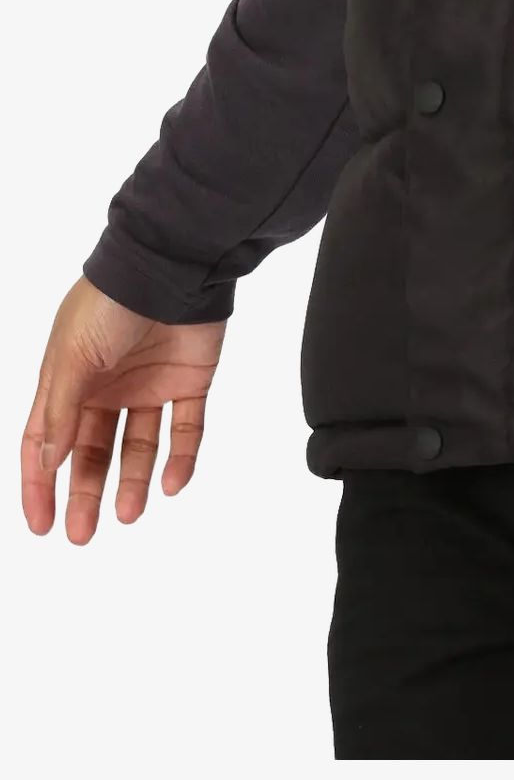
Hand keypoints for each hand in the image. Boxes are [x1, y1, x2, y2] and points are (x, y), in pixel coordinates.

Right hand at [20, 276, 225, 542]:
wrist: (171, 265)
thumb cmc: (110, 302)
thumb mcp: (71, 357)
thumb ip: (60, 412)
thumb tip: (47, 463)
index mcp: (69, 379)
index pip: (46, 441)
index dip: (40, 483)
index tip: (42, 524)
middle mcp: (107, 386)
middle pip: (93, 451)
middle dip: (85, 493)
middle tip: (83, 533)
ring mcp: (148, 384)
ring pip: (139, 447)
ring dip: (132, 482)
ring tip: (128, 514)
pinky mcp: (188, 381)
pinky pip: (185, 428)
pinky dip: (181, 458)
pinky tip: (172, 483)